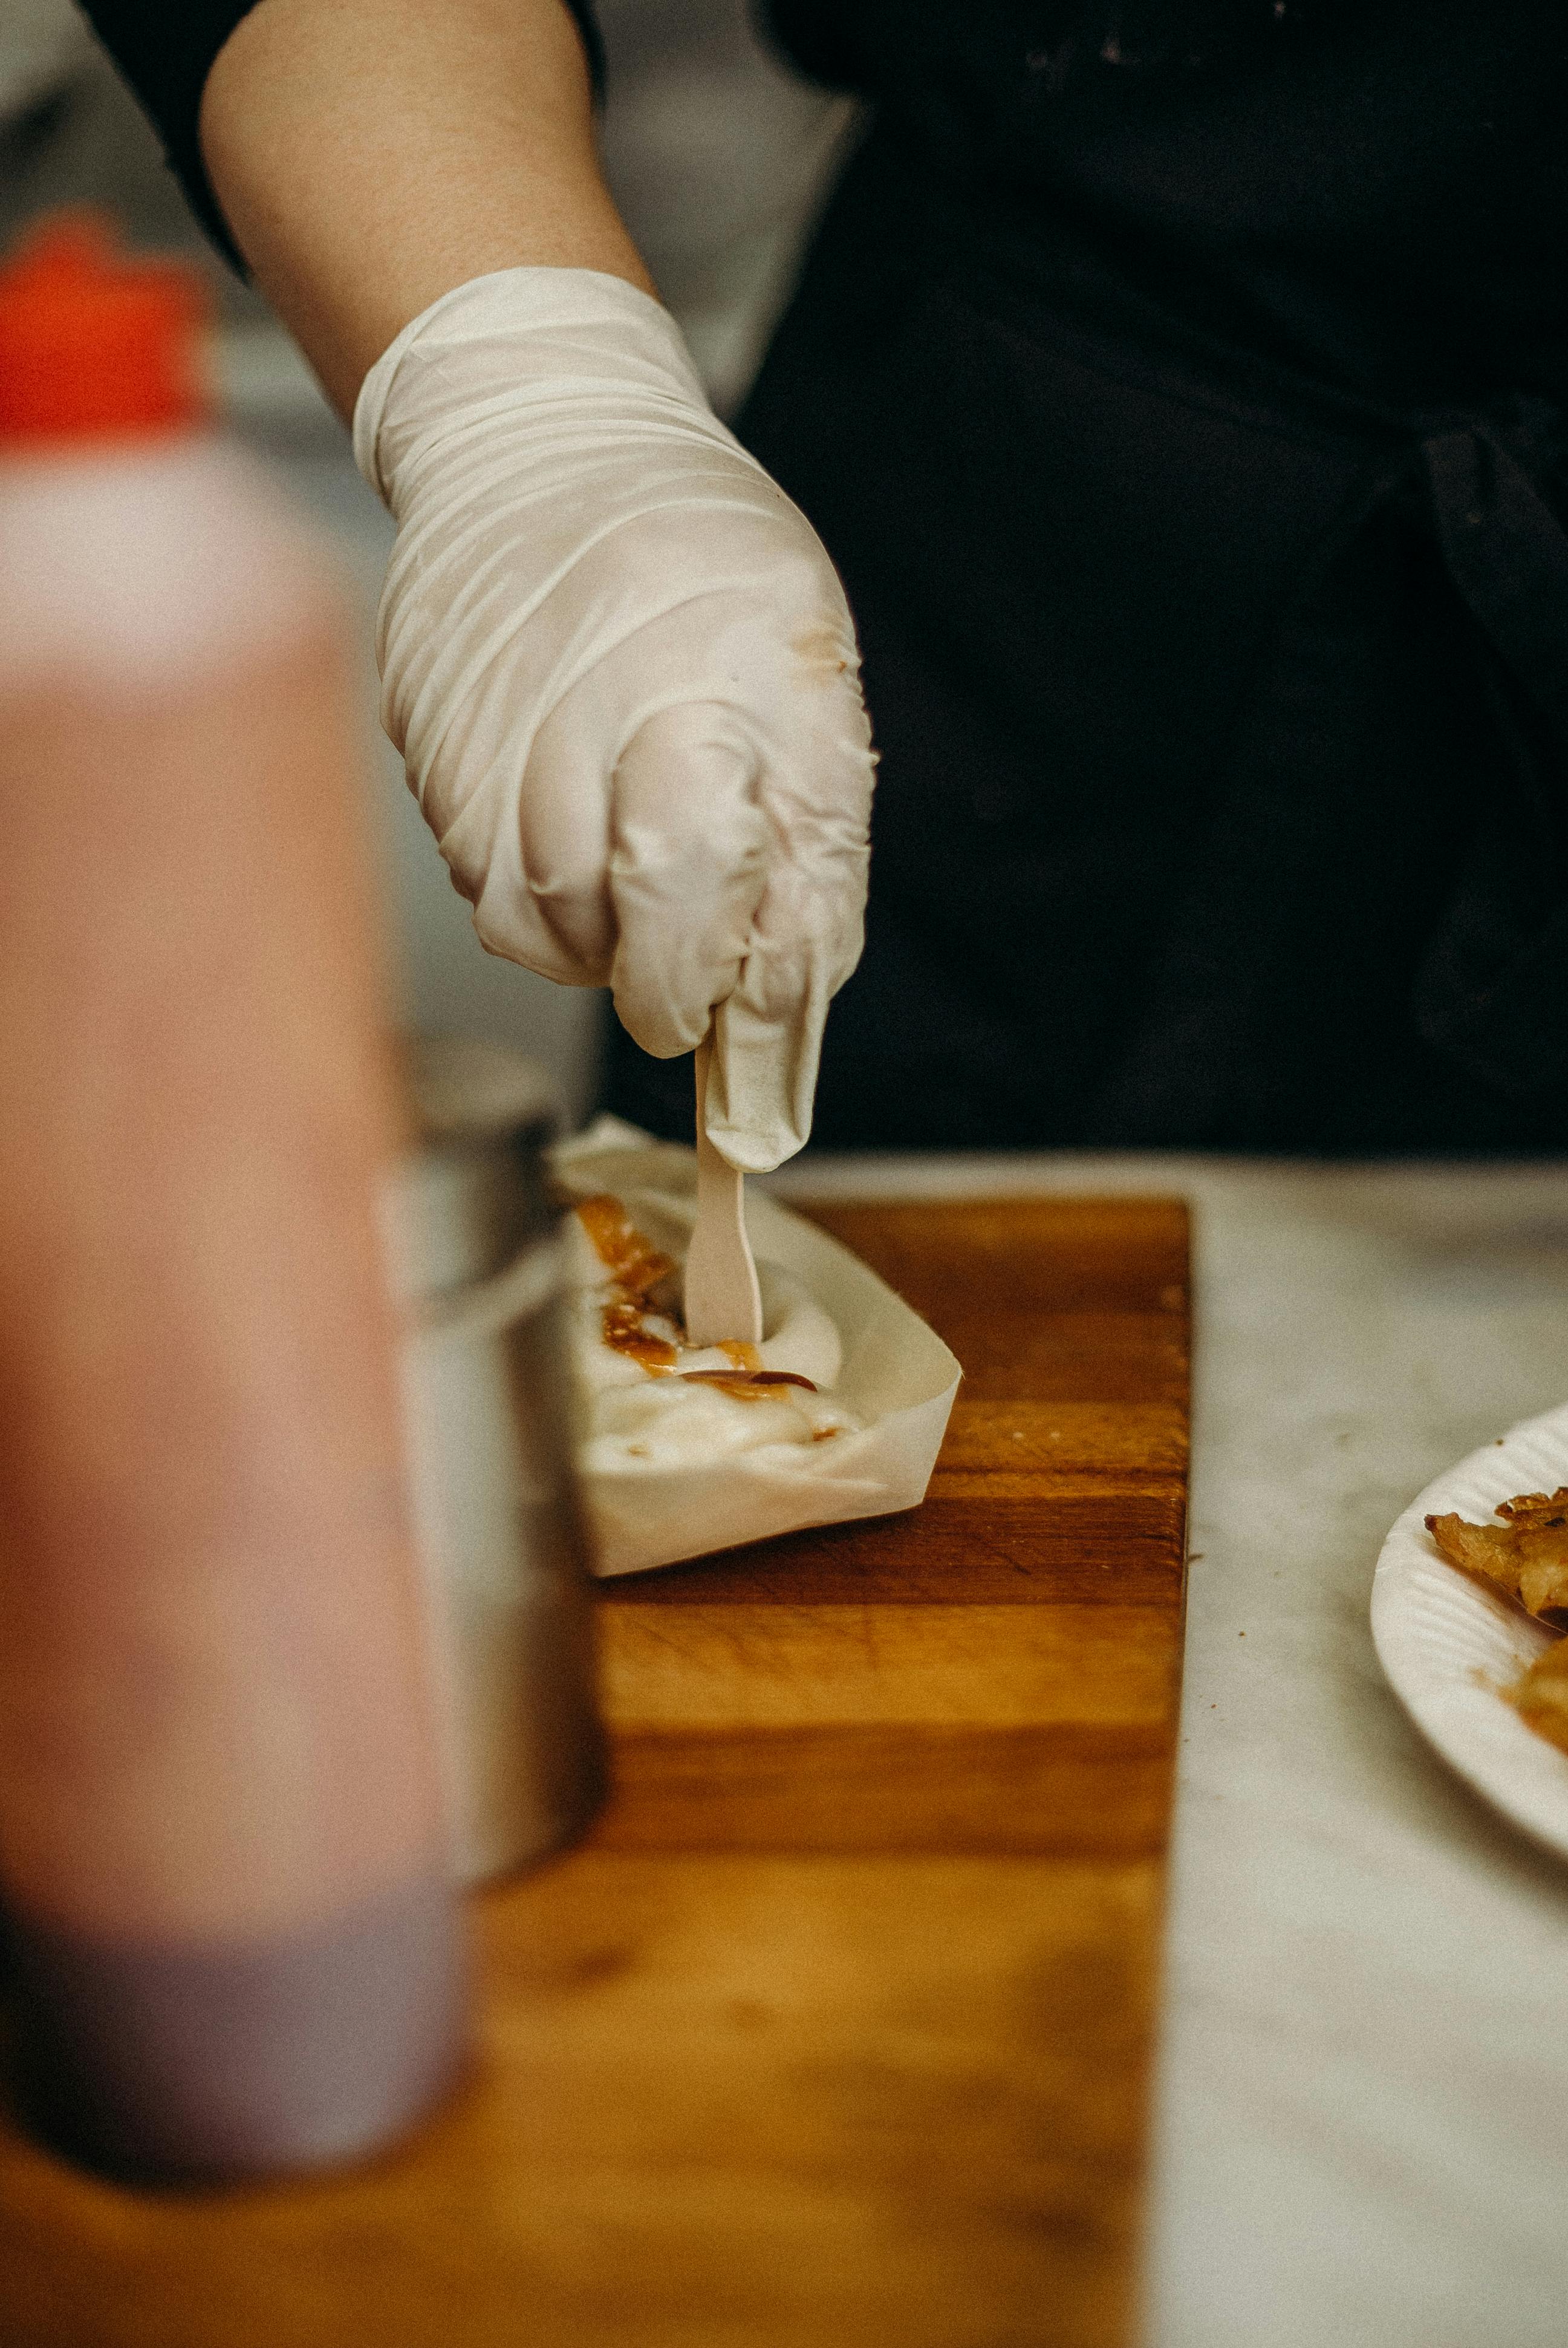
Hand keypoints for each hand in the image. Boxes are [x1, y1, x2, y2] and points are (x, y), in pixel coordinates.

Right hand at [353, 267, 874, 1170]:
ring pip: (532, 921)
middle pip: (615, 913)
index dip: (731, 984)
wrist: (534, 433)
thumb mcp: (806, 662)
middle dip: (664, 985)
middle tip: (688, 996)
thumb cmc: (696, 554)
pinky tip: (561, 838)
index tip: (746, 1035)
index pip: (713, 873)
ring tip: (629, 892)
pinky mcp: (428, 743)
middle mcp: (592, 698)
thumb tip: (795, 993)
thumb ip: (816, 833)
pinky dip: (530, 899)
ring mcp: (494, 724)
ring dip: (593, 946)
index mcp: (715, 671)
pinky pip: (477, 877)